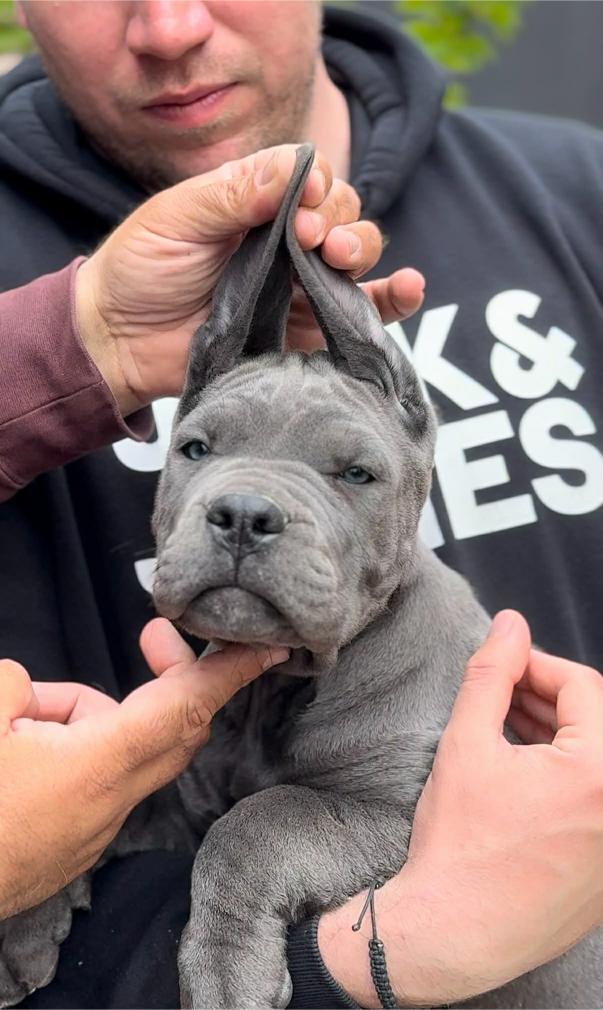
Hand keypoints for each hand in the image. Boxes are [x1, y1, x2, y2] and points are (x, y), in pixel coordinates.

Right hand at [0, 620, 287, 918]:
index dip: (230, 672)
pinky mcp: (74, 846)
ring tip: (19, 723)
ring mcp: (94, 831)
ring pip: (121, 751)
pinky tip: (21, 754)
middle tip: (153, 638)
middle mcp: (109, 802)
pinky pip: (95, 781)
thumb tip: (28, 692)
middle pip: (170, 728)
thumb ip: (14, 687)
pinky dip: (74, 753)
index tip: (269, 648)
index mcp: (95, 766)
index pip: (183, 706)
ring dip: (89, 718)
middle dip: (170, 679)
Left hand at [75, 144, 423, 414]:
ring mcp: (301, 288)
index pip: (311, 179)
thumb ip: (234, 191)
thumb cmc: (141, 270)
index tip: (299, 202)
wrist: (120, 343)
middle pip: (341, 215)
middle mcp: (286, 243)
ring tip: (337, 257)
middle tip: (308, 238)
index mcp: (257, 205)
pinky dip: (393, 301)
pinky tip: (409, 286)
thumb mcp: (177, 216)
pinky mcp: (309, 334)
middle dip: (337, 219)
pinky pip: (362, 317)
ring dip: (360, 249)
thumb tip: (297, 169)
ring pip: (357, 257)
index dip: (315, 185)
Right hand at [318, 611, 602, 1005]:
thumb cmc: (459, 843)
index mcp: (599, 773)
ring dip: (556, 738)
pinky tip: (523, 774)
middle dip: (546, 701)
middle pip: (595, 725)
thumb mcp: (466, 743)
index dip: (537, 667)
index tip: (501, 668)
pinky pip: (596, 807)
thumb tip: (510, 625)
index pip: (583, 687)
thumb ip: (491, 674)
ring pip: (595, 765)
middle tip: (500, 697)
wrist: (453, 934)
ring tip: (505, 729)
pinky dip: (566, 780)